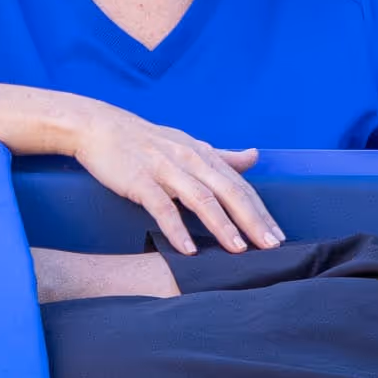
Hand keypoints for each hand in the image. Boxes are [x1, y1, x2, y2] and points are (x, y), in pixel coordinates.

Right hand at [66, 104, 278, 252]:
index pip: (240, 186)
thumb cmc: (145, 140)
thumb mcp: (188, 144)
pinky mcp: (140, 180)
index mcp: (203, 154)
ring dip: (222, 225)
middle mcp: (190, 160)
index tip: (278, 236)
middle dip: (252, 220)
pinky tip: (189, 250)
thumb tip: (254, 156)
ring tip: (238, 249)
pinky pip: (162, 208)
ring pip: (201, 199)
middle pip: (229, 192)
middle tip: (271, 245)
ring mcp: (165, 170)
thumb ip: (222, 155)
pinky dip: (177, 229)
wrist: (100, 127)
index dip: (261, 211)